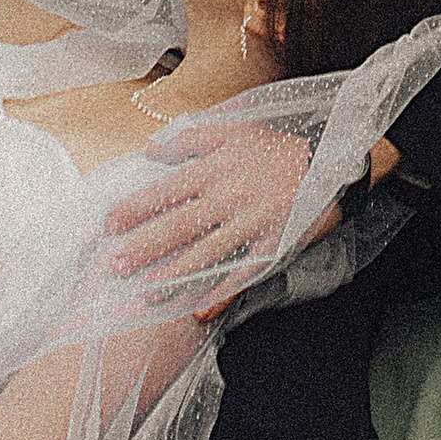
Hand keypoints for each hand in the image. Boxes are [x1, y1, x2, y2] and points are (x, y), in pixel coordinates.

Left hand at [103, 123, 314, 293]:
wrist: (330, 159)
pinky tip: (200, 310)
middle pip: (180, 226)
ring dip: (176, 275)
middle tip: (117, 266)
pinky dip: (222, 292)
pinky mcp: (272, 244)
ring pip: (207, 254)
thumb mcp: (232, 130)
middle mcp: (229, 197)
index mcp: (215, 168)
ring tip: (148, 292)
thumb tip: (149, 148)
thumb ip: (189, 137)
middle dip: (146, 248)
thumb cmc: (274, 146)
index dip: (136, 209)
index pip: (166, 191)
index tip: (110, 225)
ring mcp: (251, 223)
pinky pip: (244, 272)